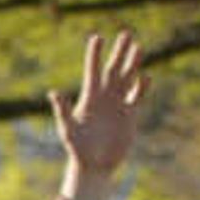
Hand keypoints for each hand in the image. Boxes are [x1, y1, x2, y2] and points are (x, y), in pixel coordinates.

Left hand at [49, 30, 148, 199]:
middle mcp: (104, 96)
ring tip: (139, 47)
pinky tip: (146, 77)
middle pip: (113, 69)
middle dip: (119, 52)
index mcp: (89, 97)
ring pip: (127, 79)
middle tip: (126, 33)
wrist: (94, 165)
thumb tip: (53, 93)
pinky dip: (141, 87)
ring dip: (133, 64)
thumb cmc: (77, 149)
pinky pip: (136, 97)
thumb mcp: (67, 129)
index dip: (94, 54)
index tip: (97, 37)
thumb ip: (63, 111)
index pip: (92, 70)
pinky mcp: (130, 115)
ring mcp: (118, 104)